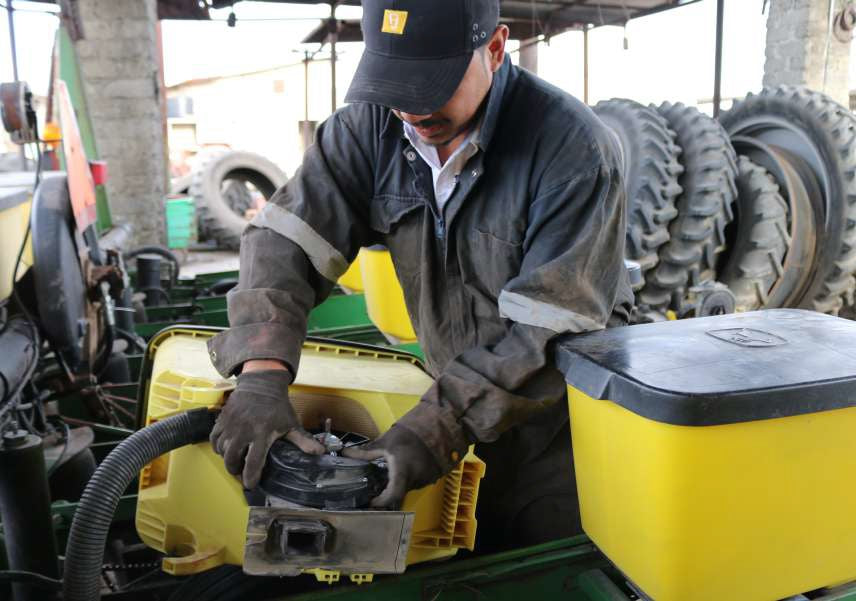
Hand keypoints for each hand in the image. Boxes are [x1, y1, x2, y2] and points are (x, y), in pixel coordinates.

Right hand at [210, 369, 324, 488]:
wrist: (261, 384)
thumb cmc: (278, 407)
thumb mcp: (292, 424)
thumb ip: (303, 440)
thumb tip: (320, 453)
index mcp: (262, 432)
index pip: (254, 461)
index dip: (251, 476)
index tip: (251, 485)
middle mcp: (244, 430)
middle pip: (232, 459)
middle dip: (236, 471)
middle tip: (241, 475)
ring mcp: (231, 424)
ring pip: (222, 450)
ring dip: (227, 460)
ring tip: (236, 463)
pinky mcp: (222, 419)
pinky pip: (214, 439)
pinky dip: (218, 448)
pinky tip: (226, 450)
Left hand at [343, 425, 441, 508]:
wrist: (434, 428)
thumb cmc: (407, 435)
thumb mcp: (384, 443)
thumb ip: (366, 452)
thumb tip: (344, 453)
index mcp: (402, 471)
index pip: (392, 495)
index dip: (381, 502)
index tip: (370, 501)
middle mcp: (415, 479)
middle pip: (398, 495)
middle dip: (387, 495)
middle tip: (375, 492)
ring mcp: (424, 480)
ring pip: (407, 489)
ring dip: (397, 487)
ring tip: (387, 481)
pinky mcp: (430, 477)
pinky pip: (415, 484)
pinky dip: (407, 482)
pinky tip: (402, 473)